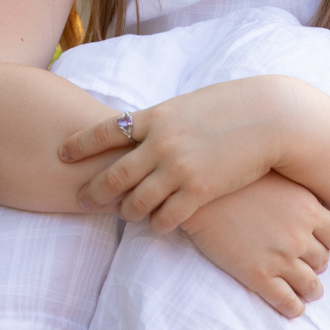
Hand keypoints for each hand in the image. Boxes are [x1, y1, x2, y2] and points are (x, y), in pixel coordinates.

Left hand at [57, 82, 281, 229]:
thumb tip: (139, 127)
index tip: (60, 152)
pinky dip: (157, 223)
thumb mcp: (187, 105)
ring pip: (135, 203)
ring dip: (126, 212)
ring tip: (125, 214)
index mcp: (155, 117)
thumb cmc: (231, 107)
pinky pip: (165, 218)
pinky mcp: (199, 191)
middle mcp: (160, 144)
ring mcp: (178, 170)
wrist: (270, 117)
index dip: (78, 144)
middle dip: (91, 190)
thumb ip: (161, 120)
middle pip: (112, 175)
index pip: (104, 131)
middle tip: (80, 198)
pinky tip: (158, 223)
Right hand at [182, 175, 329, 318]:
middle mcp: (299, 236)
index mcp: (308, 210)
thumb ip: (301, 199)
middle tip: (303, 265)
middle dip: (314, 265)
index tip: (318, 245)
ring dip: (310, 291)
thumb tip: (316, 214)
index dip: (328, 244)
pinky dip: (294, 308)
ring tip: (304, 291)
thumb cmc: (238, 184)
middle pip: (323, 262)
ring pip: (311, 286)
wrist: (200, 197)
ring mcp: (280, 258)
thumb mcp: (278, 182)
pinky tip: (291, 305)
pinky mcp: (258, 277)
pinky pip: (288, 303)